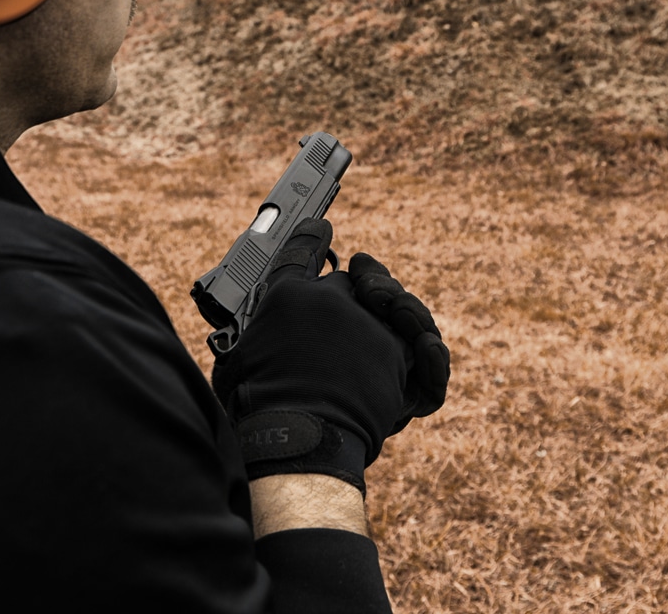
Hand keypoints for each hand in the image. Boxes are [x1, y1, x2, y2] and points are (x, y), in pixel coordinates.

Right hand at [211, 218, 448, 491]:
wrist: (298, 440)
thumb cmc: (259, 410)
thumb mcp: (241, 359)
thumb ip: (258, 335)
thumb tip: (261, 334)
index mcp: (287, 297)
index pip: (299, 253)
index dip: (311, 238)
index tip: (320, 227)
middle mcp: (332, 300)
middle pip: (352, 282)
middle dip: (360, 284)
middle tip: (365, 288)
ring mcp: (369, 323)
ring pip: (393, 303)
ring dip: (397, 307)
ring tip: (395, 311)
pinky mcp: (399, 352)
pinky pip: (421, 346)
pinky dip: (426, 352)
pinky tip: (425, 346)